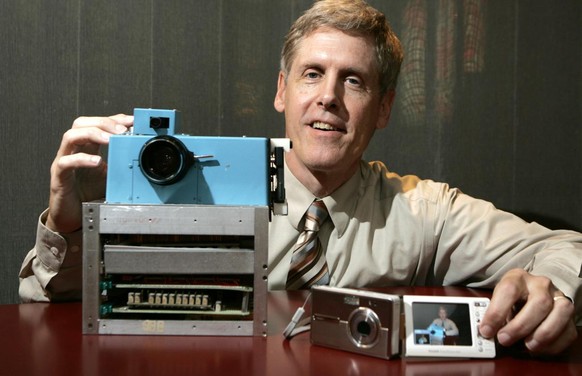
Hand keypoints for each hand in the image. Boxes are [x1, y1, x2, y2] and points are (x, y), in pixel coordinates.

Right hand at [46, 114, 132, 232]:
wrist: (73, 217)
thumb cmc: (89, 194)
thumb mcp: (112, 175)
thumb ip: (122, 163)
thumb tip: (143, 156)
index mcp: (87, 148)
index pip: (98, 124)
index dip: (115, 119)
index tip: (132, 121)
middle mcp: (74, 151)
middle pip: (81, 123)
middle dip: (103, 122)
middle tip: (122, 129)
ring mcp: (64, 161)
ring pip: (70, 136)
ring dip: (92, 134)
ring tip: (110, 139)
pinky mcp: (59, 177)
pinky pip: (65, 162)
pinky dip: (81, 159)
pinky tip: (97, 162)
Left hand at [479, 268, 576, 354]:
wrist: (533, 291)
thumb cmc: (512, 297)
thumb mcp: (499, 299)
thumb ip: (494, 313)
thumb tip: (487, 333)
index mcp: (518, 277)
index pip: (509, 290)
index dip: (496, 312)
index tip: (486, 330)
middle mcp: (541, 284)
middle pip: (539, 302)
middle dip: (521, 326)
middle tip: (505, 340)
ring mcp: (558, 297)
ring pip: (560, 312)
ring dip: (543, 334)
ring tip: (527, 345)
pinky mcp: (569, 314)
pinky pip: (569, 330)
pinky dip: (554, 344)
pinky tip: (539, 348)